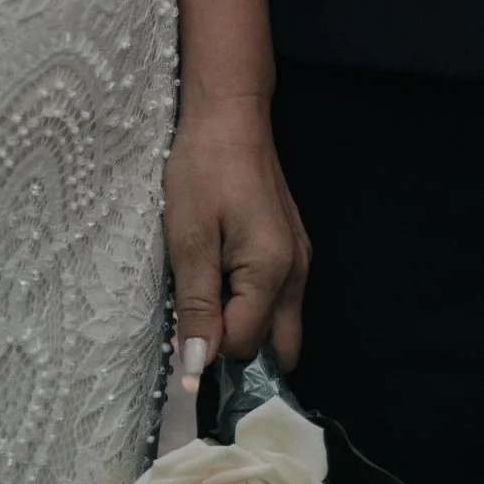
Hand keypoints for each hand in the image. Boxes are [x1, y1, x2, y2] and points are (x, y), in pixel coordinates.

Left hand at [165, 97, 309, 376]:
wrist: (229, 114)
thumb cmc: (202, 171)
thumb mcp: (189, 240)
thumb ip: (196, 306)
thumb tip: (197, 368)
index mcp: (272, 273)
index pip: (244, 347)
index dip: (210, 346)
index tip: (183, 320)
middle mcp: (297, 274)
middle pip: (279, 350)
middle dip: (242, 352)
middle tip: (203, 326)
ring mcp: (301, 260)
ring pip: (281, 326)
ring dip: (248, 328)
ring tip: (210, 299)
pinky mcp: (293, 248)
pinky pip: (280, 300)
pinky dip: (254, 306)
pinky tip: (224, 279)